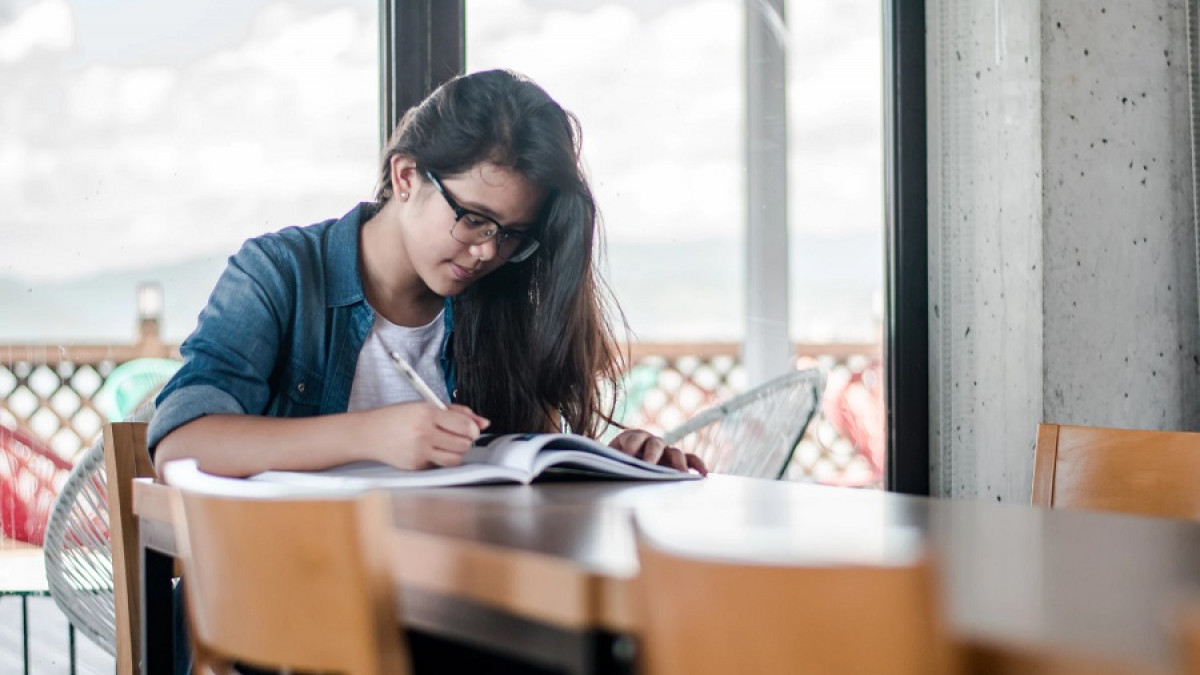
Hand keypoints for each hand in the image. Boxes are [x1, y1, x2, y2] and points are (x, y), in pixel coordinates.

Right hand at [361, 402, 488, 469]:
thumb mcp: (425, 406)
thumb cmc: (397, 418)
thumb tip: (483, 422)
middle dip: (466, 440)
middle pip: (464, 444)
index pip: (465, 426)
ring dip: (456, 452)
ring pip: (456, 458)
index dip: (473, 429)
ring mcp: (419, 451)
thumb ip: (456, 412)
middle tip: (457, 435)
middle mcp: (423, 433)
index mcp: (427, 413)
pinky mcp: (416, 466)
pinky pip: (440, 465)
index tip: (471, 429)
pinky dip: (440, 459)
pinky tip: (430, 450)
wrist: (368, 434)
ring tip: (446, 444)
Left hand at [608, 429, 707, 474]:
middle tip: (649, 465)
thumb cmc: (614, 464)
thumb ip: (610, 462)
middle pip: (655, 444)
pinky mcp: (676, 461)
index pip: (633, 437)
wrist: (620, 465)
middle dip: (652, 454)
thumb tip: (607, 468)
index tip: (626, 455)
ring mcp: (665, 451)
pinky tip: (703, 474)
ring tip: (681, 473)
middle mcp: (650, 442)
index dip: (630, 445)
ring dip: (678, 462)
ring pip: (675, 452)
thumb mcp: (609, 461)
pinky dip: (697, 464)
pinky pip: (690, 460)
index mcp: (631, 438)